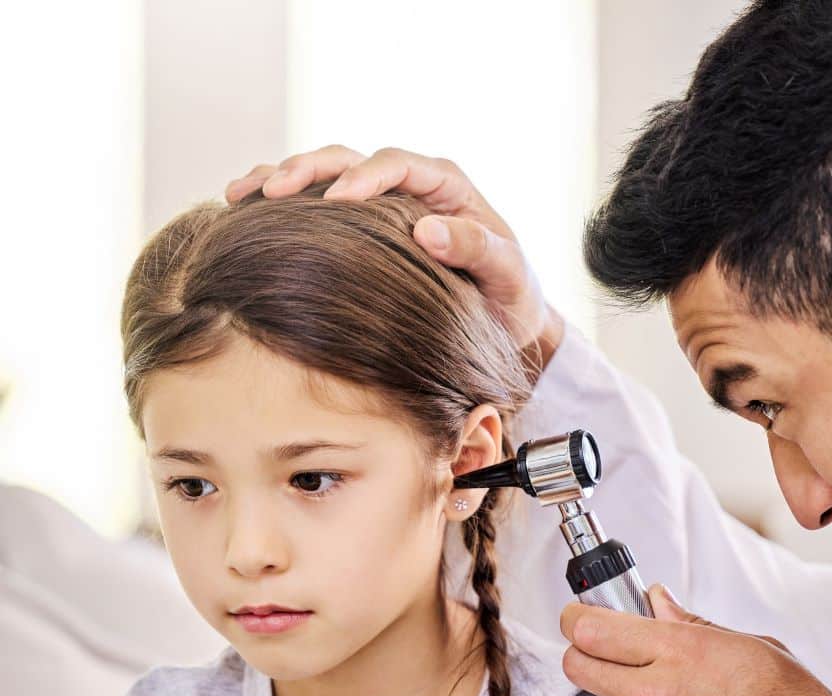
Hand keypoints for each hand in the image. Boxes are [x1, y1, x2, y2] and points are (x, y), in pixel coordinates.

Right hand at [224, 145, 563, 361]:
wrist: (504, 320)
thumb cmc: (511, 297)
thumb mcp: (508, 275)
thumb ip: (478, 249)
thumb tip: (428, 230)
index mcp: (445, 185)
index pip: (397, 165)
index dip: (363, 177)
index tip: (335, 200)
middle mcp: (408, 185)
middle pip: (348, 158)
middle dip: (307, 169)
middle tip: (270, 191)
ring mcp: (379, 204)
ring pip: (322, 174)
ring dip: (279, 178)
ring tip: (239, 194)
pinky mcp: (358, 226)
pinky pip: (313, 205)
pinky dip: (278, 204)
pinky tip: (243, 211)